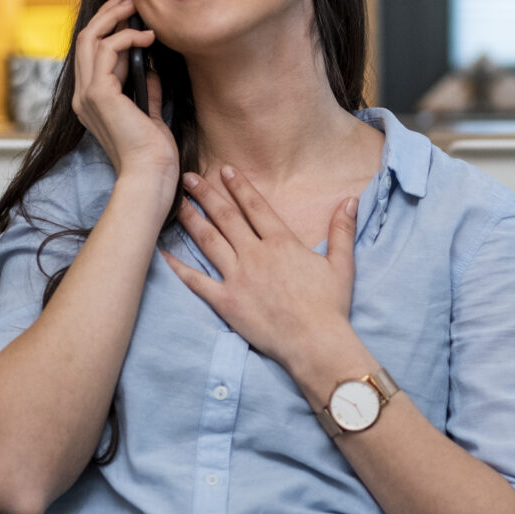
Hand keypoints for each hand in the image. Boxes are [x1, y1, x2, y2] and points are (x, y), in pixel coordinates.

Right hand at [70, 0, 178, 193]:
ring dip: (115, 18)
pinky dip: (127, 38)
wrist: (150, 173)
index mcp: (92, 101)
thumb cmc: (153, 151)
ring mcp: (87, 95)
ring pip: (90, 39)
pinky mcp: (99, 94)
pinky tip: (148, 37)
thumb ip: (144, 88)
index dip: (106, 27)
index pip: (91, 53)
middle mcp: (83, 96)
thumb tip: (147, 65)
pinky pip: (107, 50)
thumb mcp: (149, 111)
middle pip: (85, 40)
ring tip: (138, 8)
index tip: (126, 8)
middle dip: (106, 13)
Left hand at [164, 167, 362, 389]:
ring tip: (177, 204)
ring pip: (209, 242)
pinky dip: (179, 267)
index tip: (225, 170)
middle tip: (188, 178)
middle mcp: (256, 254)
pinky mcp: (226, 301)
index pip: (255, 206)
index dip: (239, 186)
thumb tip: (350, 200)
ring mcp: (238, 277)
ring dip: (192, 220)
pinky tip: (164, 253)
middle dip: (206, 195)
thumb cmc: (330, 306)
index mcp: (282, 243)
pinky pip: (197, 281)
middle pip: (226, 217)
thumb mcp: (342, 265)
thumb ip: (342, 230)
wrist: (315, 342)